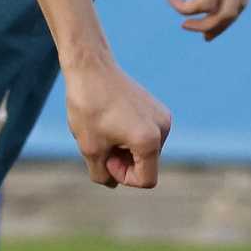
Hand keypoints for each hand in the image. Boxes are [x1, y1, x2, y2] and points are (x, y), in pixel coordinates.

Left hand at [63, 59, 171, 188]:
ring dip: (124, 149)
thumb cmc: (88, 107)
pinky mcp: (158, 109)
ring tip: (105, 130)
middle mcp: (163, 129)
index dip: (122, 176)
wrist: (90, 68)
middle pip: (147, 165)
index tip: (105, 157)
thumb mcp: (89, 148)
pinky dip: (129, 136)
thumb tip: (113, 183)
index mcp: (149, 141)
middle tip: (100, 143)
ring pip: (146, 151)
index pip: (146, 180)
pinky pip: (146, 135)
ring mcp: (163, 117)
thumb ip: (102, 175)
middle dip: (123, 162)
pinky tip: (111, 121)